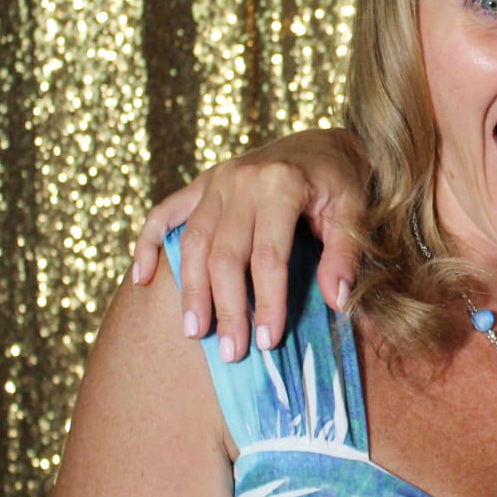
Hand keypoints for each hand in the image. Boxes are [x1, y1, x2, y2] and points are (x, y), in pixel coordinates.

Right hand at [130, 128, 368, 359]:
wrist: (322, 145)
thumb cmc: (341, 183)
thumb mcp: (354, 212)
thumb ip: (344, 255)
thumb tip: (337, 301)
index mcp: (281, 184)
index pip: (268, 256)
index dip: (268, 302)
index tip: (268, 341)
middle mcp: (242, 179)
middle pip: (225, 255)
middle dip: (228, 307)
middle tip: (231, 352)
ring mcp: (216, 180)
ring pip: (193, 241)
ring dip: (191, 290)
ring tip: (195, 331)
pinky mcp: (201, 183)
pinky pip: (165, 212)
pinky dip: (148, 243)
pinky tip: (142, 278)